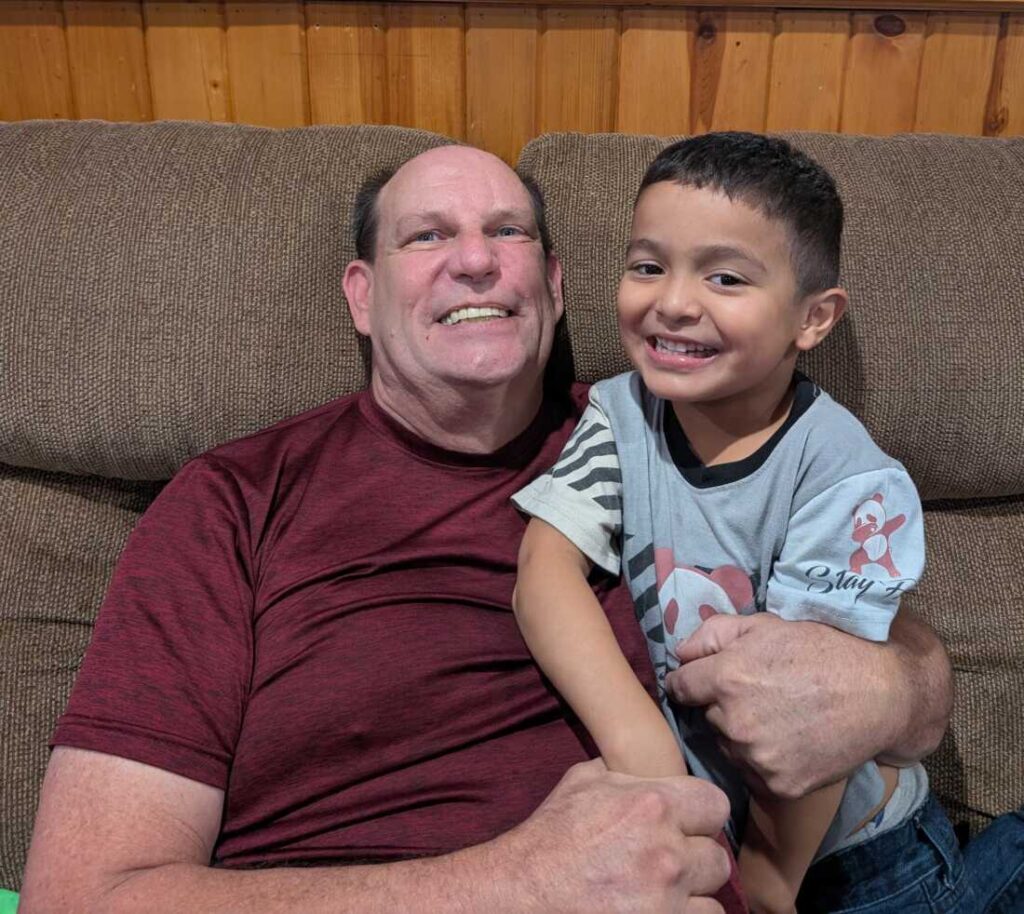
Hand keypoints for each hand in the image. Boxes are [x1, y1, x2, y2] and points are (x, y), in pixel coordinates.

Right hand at [503, 758, 731, 913]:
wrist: (524, 891)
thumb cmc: (551, 835)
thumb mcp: (583, 781)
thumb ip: (625, 773)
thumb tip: (648, 767)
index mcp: (652, 805)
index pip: (717, 805)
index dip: (702, 815)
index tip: (688, 825)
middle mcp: (667, 852)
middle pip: (718, 857)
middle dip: (695, 859)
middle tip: (667, 863)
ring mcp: (666, 900)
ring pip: (713, 898)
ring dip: (692, 896)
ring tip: (663, 892)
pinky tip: (660, 910)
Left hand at [665, 613, 910, 799]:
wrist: (880, 694)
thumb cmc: (821, 651)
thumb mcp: (764, 624)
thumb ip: (712, 634)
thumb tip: (679, 655)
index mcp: (726, 678)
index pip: (679, 687)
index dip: (691, 682)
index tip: (703, 683)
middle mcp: (734, 721)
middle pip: (707, 716)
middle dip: (723, 705)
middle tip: (760, 695)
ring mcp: (756, 757)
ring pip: (729, 746)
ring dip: (742, 735)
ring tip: (779, 718)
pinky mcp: (777, 785)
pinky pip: (753, 772)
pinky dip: (765, 761)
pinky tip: (790, 742)